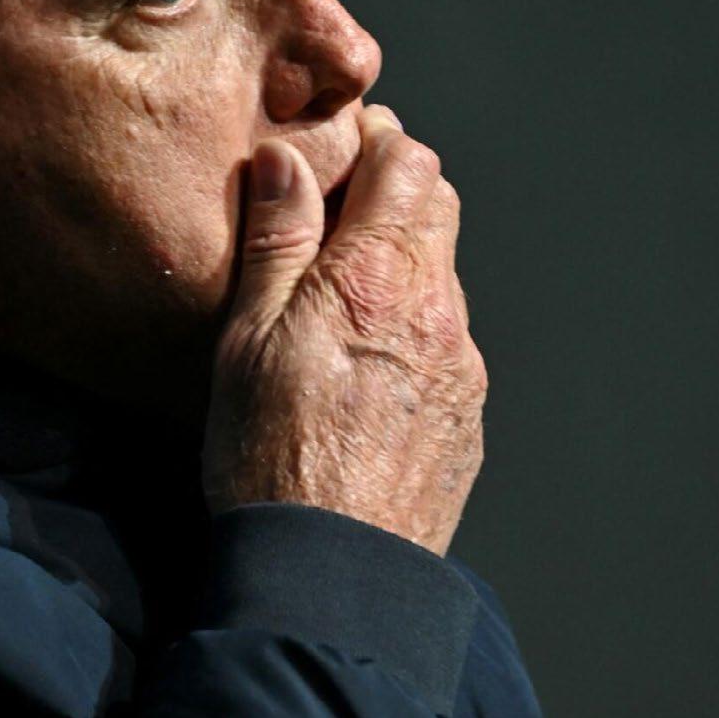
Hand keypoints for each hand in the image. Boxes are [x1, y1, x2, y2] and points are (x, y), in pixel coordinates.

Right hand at [202, 105, 486, 555]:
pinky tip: (374, 355)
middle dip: (399, 186)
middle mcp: (437, 307)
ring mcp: (463, 359)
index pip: (410, 163)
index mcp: (379, 276)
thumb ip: (277, 239)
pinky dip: (420, 316)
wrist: (333, 576)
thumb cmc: (271, 456)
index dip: (380, 140)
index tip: (348, 144)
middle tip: (345, 204)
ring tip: (350, 288)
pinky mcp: (470, 405)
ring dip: (409, 255)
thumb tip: (286, 159)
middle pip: (440, 205)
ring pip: (446, 269)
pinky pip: (451, 333)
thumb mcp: (248, 338)